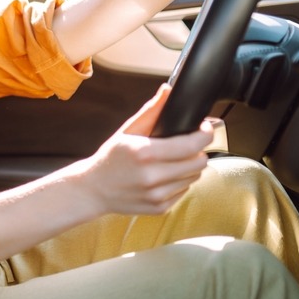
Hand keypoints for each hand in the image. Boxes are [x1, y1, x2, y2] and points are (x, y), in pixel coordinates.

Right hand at [80, 85, 210, 215]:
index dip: (204, 134)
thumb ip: (151, 111)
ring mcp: (156, 195)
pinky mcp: (160, 207)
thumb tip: (167, 91)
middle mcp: (152, 176)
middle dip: (198, 151)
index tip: (204, 128)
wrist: (93, 189)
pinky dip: (179, 182)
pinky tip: (164, 176)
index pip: (190, 145)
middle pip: (198, 163)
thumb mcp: (127, 131)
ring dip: (189, 167)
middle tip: (188, 145)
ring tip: (173, 161)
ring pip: (194, 178)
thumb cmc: (110, 158)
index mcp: (144, 153)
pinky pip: (184, 191)